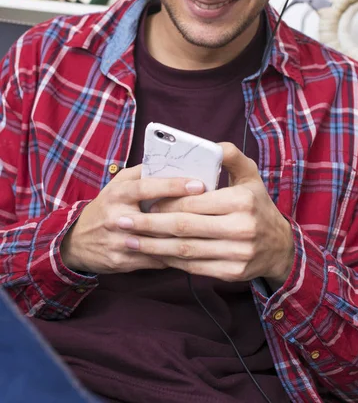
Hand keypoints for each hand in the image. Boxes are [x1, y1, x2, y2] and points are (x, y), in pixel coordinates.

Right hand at [60, 165, 204, 274]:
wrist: (76, 241)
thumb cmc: (106, 206)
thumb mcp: (118, 185)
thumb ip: (142, 173)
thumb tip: (171, 161)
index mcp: (117, 194)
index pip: (147, 187)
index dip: (173, 185)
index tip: (199, 184)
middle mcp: (117, 218)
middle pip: (156, 218)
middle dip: (185, 214)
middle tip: (213, 210)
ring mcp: (119, 242)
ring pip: (158, 242)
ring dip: (184, 238)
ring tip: (210, 230)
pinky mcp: (121, 262)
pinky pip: (154, 260)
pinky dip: (174, 256)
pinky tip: (194, 250)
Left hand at [118, 143, 294, 286]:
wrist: (279, 245)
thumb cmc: (257, 203)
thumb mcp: (250, 174)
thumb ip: (229, 155)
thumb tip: (208, 145)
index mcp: (242, 200)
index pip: (193, 201)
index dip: (165, 202)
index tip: (143, 200)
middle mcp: (241, 228)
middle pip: (184, 227)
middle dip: (149, 225)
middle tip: (123, 221)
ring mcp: (237, 253)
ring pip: (185, 250)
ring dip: (153, 246)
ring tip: (128, 240)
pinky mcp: (233, 273)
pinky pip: (194, 267)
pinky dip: (170, 261)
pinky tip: (152, 254)